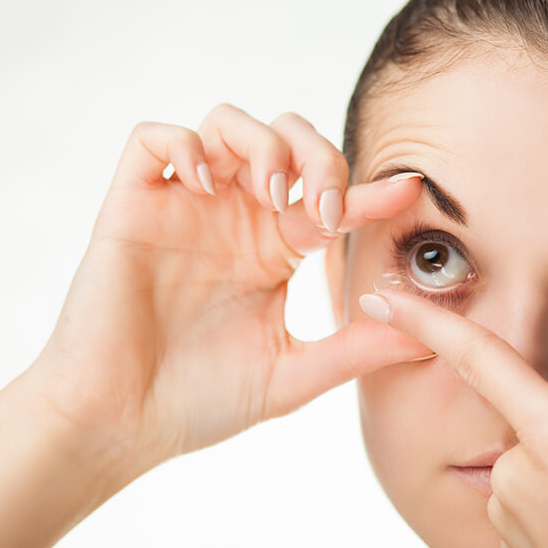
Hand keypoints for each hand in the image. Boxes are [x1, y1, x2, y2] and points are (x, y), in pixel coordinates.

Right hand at [31, 104, 430, 475]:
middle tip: (325, 208)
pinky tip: (207, 189)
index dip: (372, 191)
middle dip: (318, 156)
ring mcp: (184, 208)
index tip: (409, 191)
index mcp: (273, 250)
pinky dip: (184, 146)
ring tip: (272, 196)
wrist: (121, 424)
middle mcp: (234, 219)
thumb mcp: (293, 374)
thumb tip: (427, 340)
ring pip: (227, 124)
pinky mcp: (133, 206)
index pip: (330, 200)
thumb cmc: (199, 402)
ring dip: (261, 144)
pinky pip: (154, 139)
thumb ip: (356, 351)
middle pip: (286, 140)